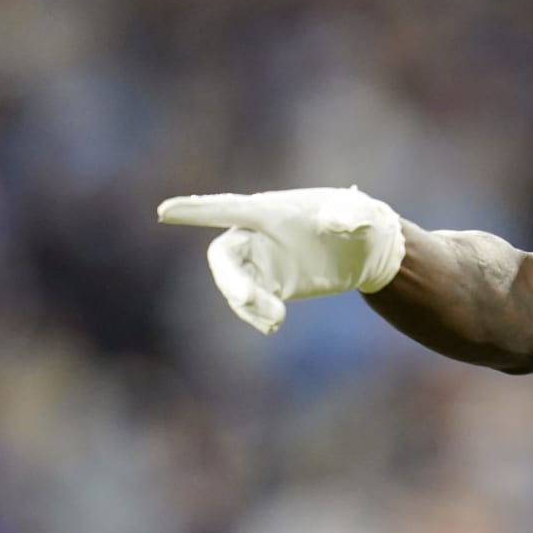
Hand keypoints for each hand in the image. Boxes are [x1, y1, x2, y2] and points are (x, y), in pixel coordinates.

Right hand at [157, 186, 405, 333]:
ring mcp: (263, 261)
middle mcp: (258, 234)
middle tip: (246, 301)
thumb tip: (337, 223)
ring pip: (234, 282)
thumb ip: (349, 216)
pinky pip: (252, 301)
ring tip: (274, 320)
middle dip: (229, 278)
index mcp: (271, 210)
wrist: (368, 248)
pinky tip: (272, 325)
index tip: (164, 211)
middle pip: (224, 255)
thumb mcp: (360, 215)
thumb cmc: (361, 219)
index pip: (227, 208)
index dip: (196, 210)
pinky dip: (256, 315)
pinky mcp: (273, 284)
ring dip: (245, 303)